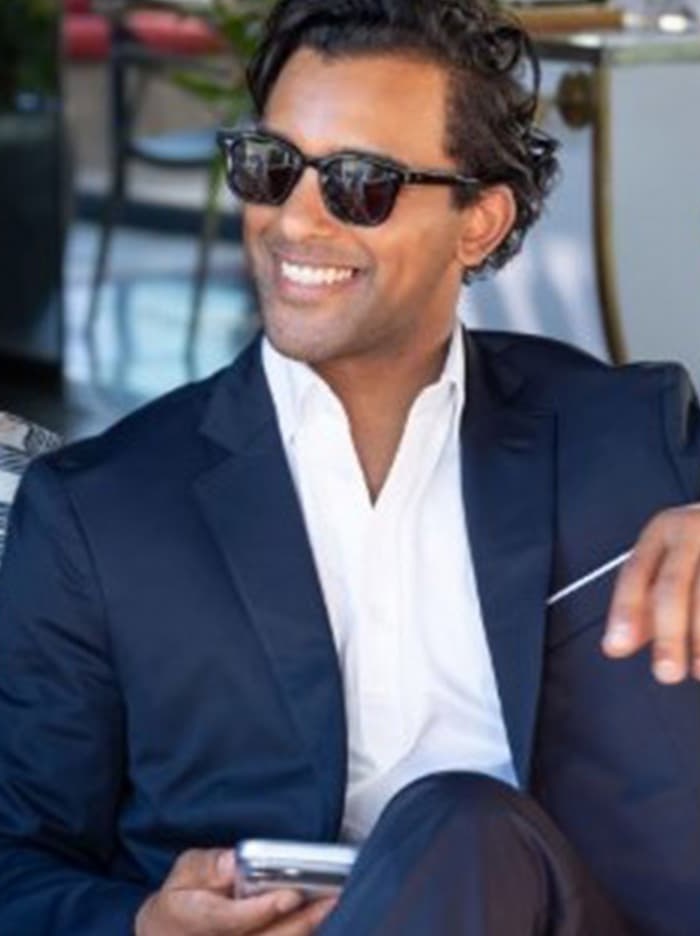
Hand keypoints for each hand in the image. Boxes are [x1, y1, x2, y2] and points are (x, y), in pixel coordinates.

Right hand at [134, 848, 336, 935]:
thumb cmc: (179, 901)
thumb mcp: (184, 872)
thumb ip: (208, 865)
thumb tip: (234, 861)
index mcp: (196, 922)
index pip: (233, 920)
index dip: (263, 909)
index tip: (290, 894)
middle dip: (301, 921)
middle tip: (331, 897)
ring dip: (306, 929)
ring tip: (332, 905)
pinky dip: (300, 934)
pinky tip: (320, 918)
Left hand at [603, 505, 699, 682]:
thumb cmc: (697, 546)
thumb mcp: (664, 562)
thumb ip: (640, 604)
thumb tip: (616, 645)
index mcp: (663, 531)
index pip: (636, 572)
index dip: (625, 611)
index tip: (617, 646)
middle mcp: (694, 530)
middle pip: (674, 586)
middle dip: (669, 634)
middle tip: (666, 673)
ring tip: (699, 673)